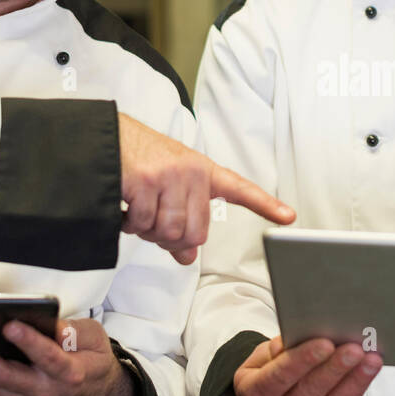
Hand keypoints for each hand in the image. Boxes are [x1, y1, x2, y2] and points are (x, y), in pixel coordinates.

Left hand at [0, 317, 137, 395]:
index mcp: (70, 372)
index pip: (48, 358)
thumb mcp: (96, 338)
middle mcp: (45, 389)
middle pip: (6, 377)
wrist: (94, 394)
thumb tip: (46, 322)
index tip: (11, 324)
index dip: (29, 342)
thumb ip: (74, 330)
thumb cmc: (93, 361)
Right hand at [118, 112, 294, 264]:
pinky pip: (142, 224)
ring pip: (168, 231)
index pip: (240, 190)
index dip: (266, 205)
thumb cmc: (140, 162)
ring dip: (148, 232)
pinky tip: (125, 208)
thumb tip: (187, 258)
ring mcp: (169, 175)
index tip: (289, 217)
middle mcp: (192, 172)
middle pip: (195, 233)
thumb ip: (183, 220)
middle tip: (153, 225)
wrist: (105, 138)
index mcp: (204, 172)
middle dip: (170, 239)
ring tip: (138, 213)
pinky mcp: (145, 181)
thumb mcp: (169, 187)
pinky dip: (130, 225)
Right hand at [233, 336, 381, 395]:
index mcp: (257, 394)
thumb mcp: (260, 358)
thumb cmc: (266, 371)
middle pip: (311, 390)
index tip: (325, 343)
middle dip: (335, 368)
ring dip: (356, 379)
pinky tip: (371, 368)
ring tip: (372, 359)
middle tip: (354, 349)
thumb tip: (305, 335)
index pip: (280, 376)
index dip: (304, 360)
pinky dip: (360, 386)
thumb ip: (278, 348)